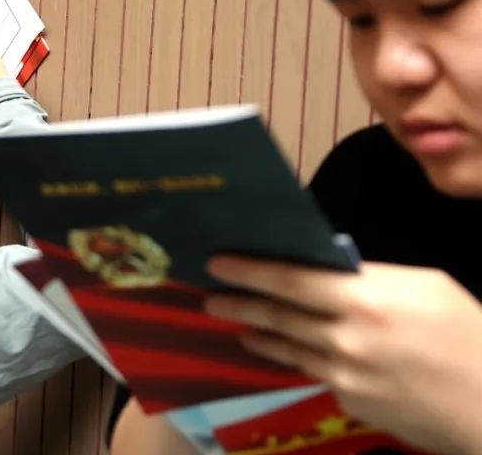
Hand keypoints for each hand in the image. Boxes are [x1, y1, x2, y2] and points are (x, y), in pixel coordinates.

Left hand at [204, 256, 481, 453]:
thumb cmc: (468, 334)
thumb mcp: (423, 287)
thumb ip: (369, 278)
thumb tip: (329, 270)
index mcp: (364, 300)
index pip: (290, 280)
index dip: (250, 270)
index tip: (218, 261)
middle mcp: (344, 338)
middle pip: (277, 314)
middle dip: (238, 301)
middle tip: (209, 292)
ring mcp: (343, 375)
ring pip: (287, 347)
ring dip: (256, 331)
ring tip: (233, 319)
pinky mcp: (348, 402)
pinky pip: (313, 371)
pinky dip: (292, 356)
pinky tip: (279, 348)